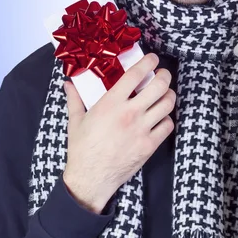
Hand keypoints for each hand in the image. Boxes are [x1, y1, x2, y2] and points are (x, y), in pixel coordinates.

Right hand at [62, 53, 174, 213]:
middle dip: (165, 76)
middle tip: (162, 75)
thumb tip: (68, 84)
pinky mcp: (149, 145)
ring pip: (167, 104)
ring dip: (168, 96)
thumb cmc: (81, 149)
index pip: (136, 74)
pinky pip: (167, 125)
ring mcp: (142, 129)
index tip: (152, 59)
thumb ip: (75, 99)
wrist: (90, 179)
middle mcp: (129, 113)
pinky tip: (160, 118)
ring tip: (164, 94)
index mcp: (111, 103)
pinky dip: (167, 119)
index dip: (148, 62)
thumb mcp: (75, 121)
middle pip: (159, 86)